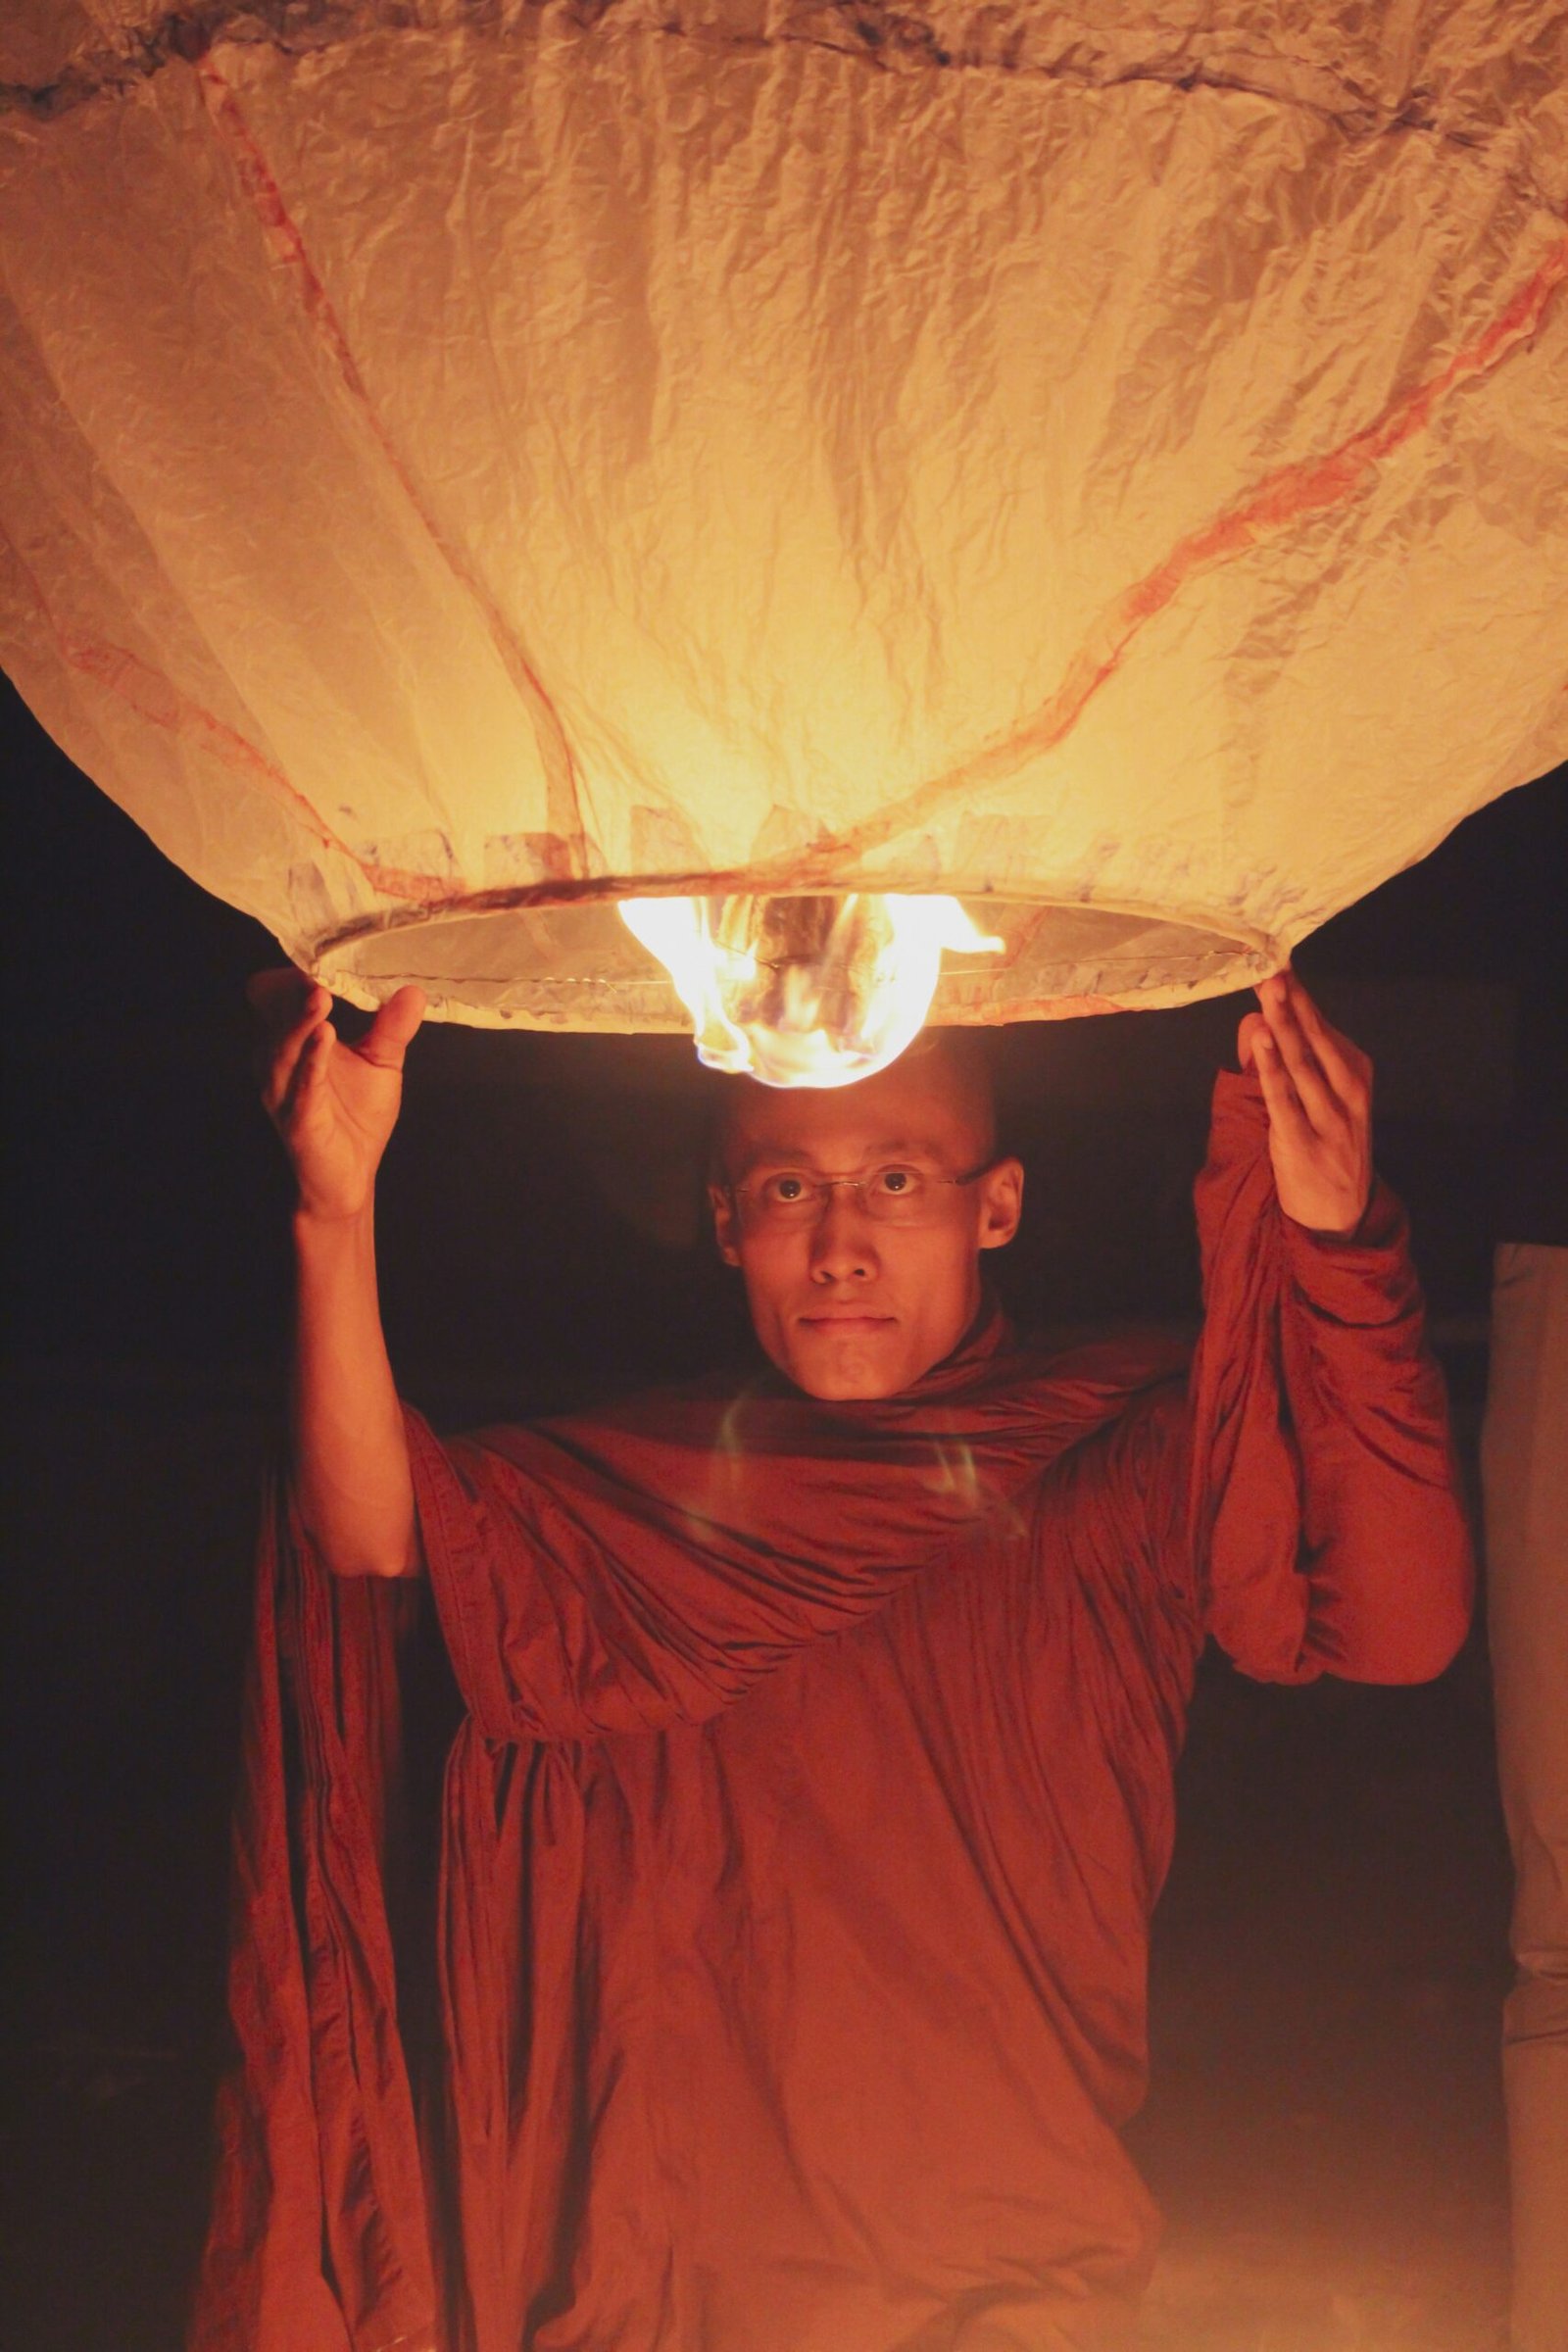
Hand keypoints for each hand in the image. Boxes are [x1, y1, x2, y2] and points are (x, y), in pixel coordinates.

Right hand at [248, 968, 425, 1221]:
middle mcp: (276, 1058)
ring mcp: (282, 1088)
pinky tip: (325, 1036)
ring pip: (283, 1043)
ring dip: (301, 1019)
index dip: (296, 970)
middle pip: (274, 1010)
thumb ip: (392, 1026)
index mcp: (291, 1038)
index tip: (327, 947)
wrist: (348, 1178)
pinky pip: (301, 1082)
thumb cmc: (354, 1118)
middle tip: (321, 964)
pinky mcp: (297, 1116)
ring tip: (321, 995)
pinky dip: (312, 1058)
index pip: (279, 992)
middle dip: (294, 987)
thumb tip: (414, 989)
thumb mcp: (380, 1063)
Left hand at [1238, 970, 1372, 1237]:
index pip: (1324, 1028)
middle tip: (1271, 968)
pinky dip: (1273, 1068)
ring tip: (1267, 992)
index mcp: (1355, 1076)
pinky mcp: (1302, 1143)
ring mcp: (1327, 1119)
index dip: (1301, 997)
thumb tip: (1259, 1018)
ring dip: (1284, 1025)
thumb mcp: (1322, 1099)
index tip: (1278, 963)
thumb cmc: (1327, 1148)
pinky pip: (1284, 1099)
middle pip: (1314, 1039)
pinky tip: (1264, 1040)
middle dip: (1292, 1002)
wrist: (1339, 1215)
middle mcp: (1347, 1093)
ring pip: (1301, 1064)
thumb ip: (1293, 1059)